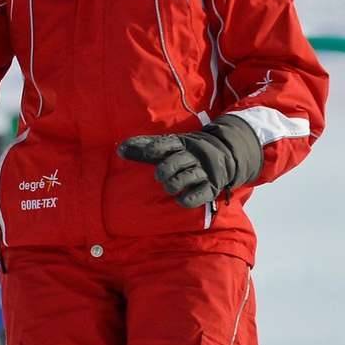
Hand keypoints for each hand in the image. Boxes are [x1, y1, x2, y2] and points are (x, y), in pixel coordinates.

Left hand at [116, 116, 262, 208]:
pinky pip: (201, 193)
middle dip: (166, 169)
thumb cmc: (186, 152)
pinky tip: (181, 200)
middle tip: (159, 176)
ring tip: (169, 187)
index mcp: (181, 143)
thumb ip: (144, 148)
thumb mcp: (168, 146)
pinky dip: (190, 198)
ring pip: (189, 176)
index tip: (148, 153)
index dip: (156, 148)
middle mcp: (193, 155)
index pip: (167, 144)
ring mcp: (204, 171)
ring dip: (176, 183)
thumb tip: (119, 148)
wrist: (225, 152)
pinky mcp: (212, 186)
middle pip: (178, 160)